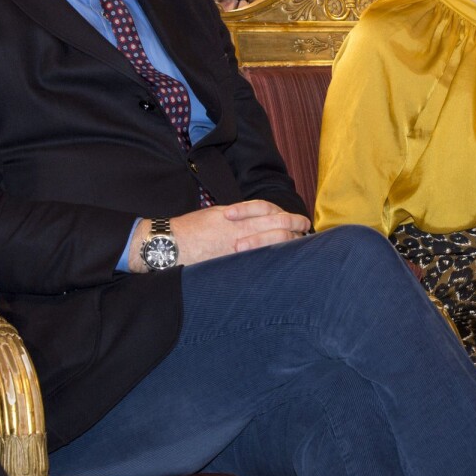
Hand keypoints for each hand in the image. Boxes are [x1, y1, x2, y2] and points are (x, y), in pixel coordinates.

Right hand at [129, 201, 310, 269]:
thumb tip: (260, 223)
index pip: (272, 212)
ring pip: (272, 242)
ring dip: (288, 244)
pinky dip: (271, 259)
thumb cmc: (190, 229)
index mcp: (237, 216)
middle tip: (306, 232)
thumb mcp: (216, 215)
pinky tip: (281, 262)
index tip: (301, 222)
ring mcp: (237, 247)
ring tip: (299, 247)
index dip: (290, 217)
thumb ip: (239, 219)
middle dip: (296, 229)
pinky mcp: (231, 262)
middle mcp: (240, 230)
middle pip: (278, 226)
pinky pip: (257, 261)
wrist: (168, 244)